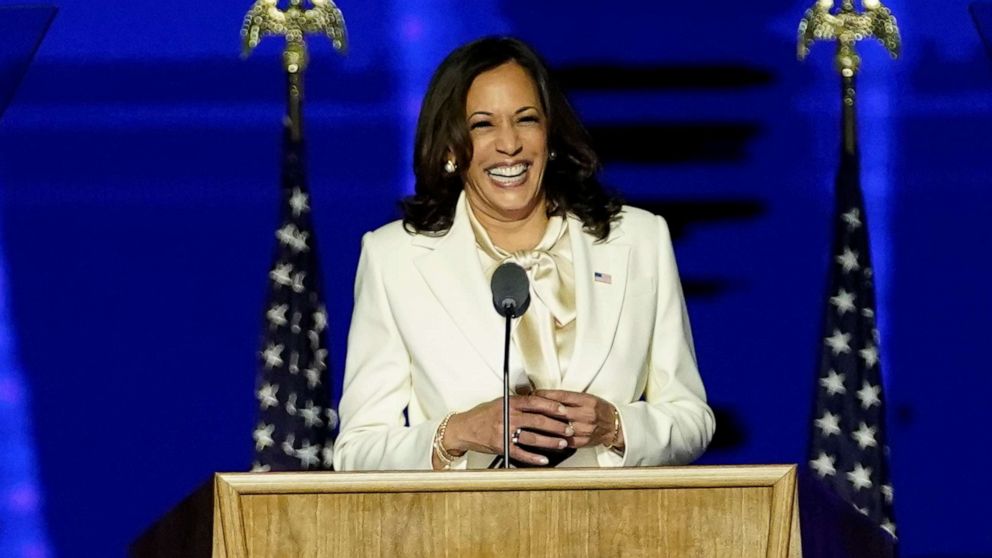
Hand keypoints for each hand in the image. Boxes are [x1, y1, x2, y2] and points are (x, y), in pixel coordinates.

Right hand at [444, 395, 574, 465]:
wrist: (463, 429)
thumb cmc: (482, 416)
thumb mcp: (500, 403)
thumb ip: (518, 403)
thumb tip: (541, 403)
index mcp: (508, 403)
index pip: (535, 402)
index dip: (551, 406)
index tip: (563, 410)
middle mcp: (507, 416)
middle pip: (537, 420)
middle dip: (556, 425)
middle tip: (569, 429)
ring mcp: (504, 432)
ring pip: (531, 437)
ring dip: (549, 441)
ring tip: (562, 443)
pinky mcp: (501, 447)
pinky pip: (520, 452)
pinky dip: (533, 457)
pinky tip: (544, 459)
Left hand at [534, 390, 622, 450]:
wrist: (614, 426)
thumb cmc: (600, 410)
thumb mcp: (587, 398)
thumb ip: (569, 398)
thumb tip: (547, 395)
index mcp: (587, 401)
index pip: (562, 396)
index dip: (545, 395)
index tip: (534, 393)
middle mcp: (586, 415)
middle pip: (558, 412)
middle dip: (541, 408)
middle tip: (528, 406)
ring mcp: (584, 429)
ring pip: (559, 427)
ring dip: (543, 424)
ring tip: (531, 420)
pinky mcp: (582, 441)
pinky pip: (563, 440)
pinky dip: (551, 437)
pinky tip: (541, 434)